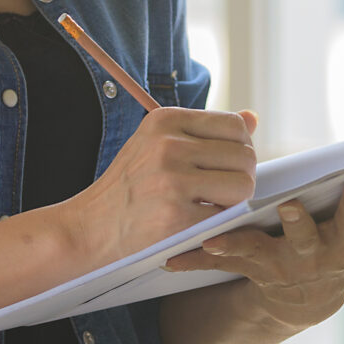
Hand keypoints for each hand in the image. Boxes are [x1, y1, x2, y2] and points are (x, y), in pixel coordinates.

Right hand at [57, 106, 257, 273]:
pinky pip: (226, 216)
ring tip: (209, 206)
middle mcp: (169, 145)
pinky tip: (197, 223)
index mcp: (166, 119)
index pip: (235, 126)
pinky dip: (219, 224)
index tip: (225, 167)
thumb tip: (253, 117)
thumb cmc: (130, 186)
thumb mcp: (158, 144)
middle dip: (241, 178)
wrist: (90, 226)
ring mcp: (172, 180)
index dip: (240, 150)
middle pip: (245, 156)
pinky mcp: (175, 216)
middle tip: (219, 193)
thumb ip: (205, 132)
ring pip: (243, 185)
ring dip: (234, 202)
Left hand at [166, 172, 343, 342]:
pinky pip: (221, 262)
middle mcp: (315, 258)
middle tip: (291, 206)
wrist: (304, 302)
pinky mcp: (247, 268)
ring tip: (217, 238)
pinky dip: (197, 258)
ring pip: (260, 254)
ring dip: (239, 246)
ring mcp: (280, 267)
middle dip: (301, 225)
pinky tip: (174, 257)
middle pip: (309, 240)